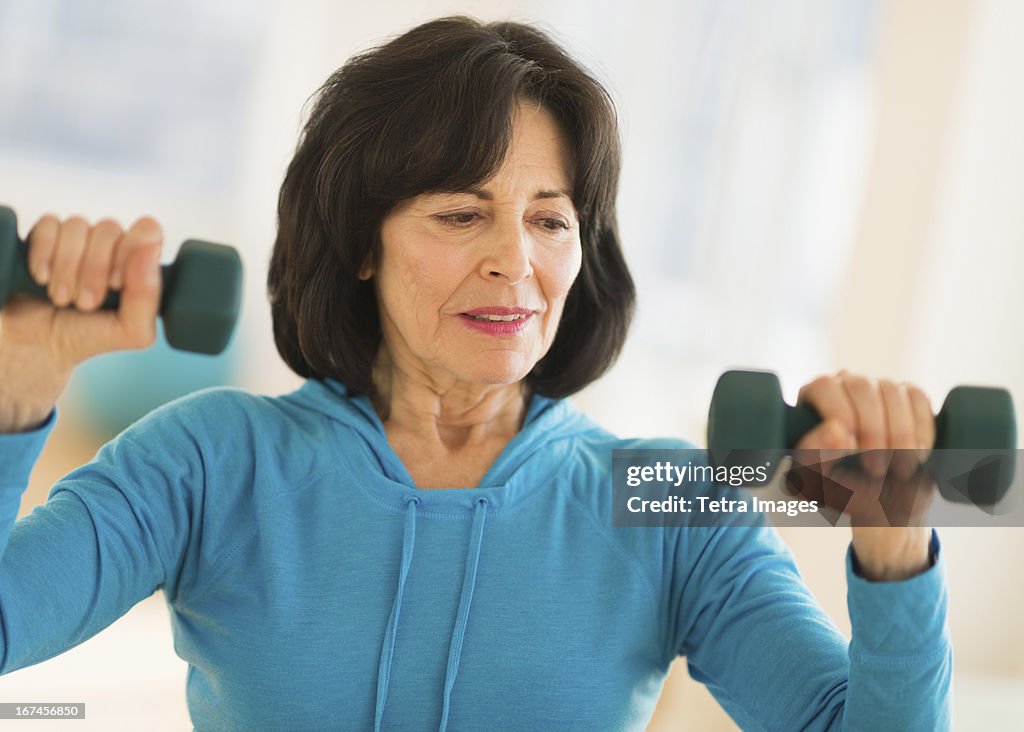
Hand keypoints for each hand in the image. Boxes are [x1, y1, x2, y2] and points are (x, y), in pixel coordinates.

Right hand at [0, 214, 162, 431]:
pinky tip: (43, 278)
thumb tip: (151, 247)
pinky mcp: (44, 236)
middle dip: (95, 270)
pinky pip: (49, 225)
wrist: (37, 346)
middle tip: (87, 303)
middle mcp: (109, 246)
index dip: (133, 251)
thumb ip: (148, 295)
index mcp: (136, 262)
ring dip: (68, 268)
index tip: (117, 283)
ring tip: (63, 299)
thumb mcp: (131, 331)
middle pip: (110, 229)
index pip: (147, 230)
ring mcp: (77, 238)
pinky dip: (44, 255)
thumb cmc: (87, 336)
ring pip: (78, 226)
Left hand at [788, 371, 935, 580]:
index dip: (837, 412)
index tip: (847, 446)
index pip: (823, 385)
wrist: (882, 512)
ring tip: (895, 469)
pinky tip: (917, 452)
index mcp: (812, 401)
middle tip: (874, 467)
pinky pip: (920, 397)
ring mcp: (879, 392)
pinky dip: (922, 425)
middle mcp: (844, 388)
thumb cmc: (841, 497)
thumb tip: (833, 429)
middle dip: (872, 428)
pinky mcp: (912, 402)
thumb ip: (813, 461)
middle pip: (861, 385)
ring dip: (900, 432)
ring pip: (894, 390)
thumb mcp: (818, 486)